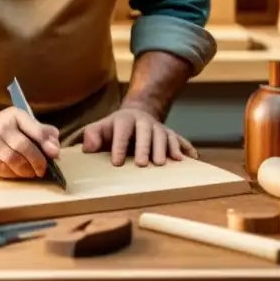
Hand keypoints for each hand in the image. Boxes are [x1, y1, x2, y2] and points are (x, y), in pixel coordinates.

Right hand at [0, 107, 59, 178]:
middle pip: (25, 147)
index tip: (55, 154)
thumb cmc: (0, 128)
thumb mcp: (19, 122)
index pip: (35, 129)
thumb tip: (55, 147)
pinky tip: (18, 173)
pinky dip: (15, 174)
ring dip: (27, 170)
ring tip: (32, 172)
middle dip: (38, 161)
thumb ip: (40, 131)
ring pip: (14, 161)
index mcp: (14, 116)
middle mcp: (1, 127)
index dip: (47, 143)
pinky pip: (3, 170)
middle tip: (43, 169)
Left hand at [81, 107, 197, 166]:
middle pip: (146, 132)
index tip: (116, 163)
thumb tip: (88, 148)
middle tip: (143, 164)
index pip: (122, 131)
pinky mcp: (170, 134)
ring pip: (164, 135)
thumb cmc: (114, 129)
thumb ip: (92, 136)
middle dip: (144, 147)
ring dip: (165, 148)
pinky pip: (180, 139)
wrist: (135, 116)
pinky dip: (186, 148)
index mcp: (124, 119)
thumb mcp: (100, 128)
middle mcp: (144, 122)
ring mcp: (159, 127)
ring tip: (163, 164)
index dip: (118, 146)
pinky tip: (191, 159)